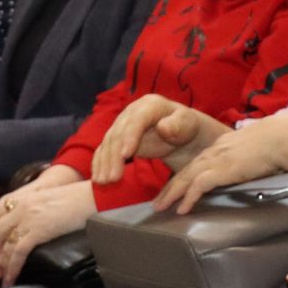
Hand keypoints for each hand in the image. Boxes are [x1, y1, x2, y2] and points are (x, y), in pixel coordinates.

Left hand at [0, 175, 94, 286]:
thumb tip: (23, 229)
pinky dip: (11, 268)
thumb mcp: (47, 201)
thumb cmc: (75, 200)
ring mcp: (29, 217)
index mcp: (22, 198)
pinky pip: (18, 252)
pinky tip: (9, 279)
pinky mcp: (39, 229)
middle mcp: (20, 206)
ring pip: (2, 244)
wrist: (93, 196)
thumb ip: (32, 211)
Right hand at [90, 94, 228, 184]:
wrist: (183, 134)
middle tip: (112, 177)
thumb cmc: (188, 128)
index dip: (129, 136)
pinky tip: (98, 178)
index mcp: (150, 105)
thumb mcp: (189, 125)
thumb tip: (163, 127)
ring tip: (104, 182)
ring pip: (108, 143)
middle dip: (113, 156)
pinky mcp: (118, 138)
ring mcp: (123, 125)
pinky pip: (105, 150)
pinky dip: (100, 163)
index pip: (136, 120)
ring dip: (104, 163)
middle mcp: (132, 112)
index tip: (126, 155)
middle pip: (118, 133)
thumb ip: (178, 125)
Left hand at [151, 114, 287, 212]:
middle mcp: (215, 151)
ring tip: (161, 207)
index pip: (197, 162)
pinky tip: (182, 209)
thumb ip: (249, 158)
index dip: (184, 176)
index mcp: (223, 145)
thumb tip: (253, 167)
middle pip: (185, 171)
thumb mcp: (257, 149)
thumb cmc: (278, 143)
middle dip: (170, 187)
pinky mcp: (221, 169)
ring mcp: (216, 160)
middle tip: (159, 201)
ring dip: (171, 194)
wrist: (282, 138)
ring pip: (185, 178)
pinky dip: (188, 198)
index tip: (175, 187)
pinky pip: (197, 186)